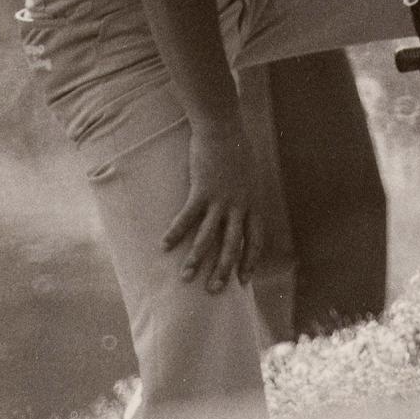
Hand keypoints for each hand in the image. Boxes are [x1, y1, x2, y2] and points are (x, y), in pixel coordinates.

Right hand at [162, 118, 264, 291]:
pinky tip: (164, 246)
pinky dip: (176, 232)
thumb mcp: (248, 175)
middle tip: (213, 291)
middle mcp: (239, 206)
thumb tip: (242, 207)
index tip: (243, 281)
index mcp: (253, 203)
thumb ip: (246, 194)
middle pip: (233, 246)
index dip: (249, 261)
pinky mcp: (202, 190)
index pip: (255, 240)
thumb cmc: (235, 149)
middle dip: (223, 271)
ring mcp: (221, 199)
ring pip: (209, 237)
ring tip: (185, 277)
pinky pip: (187, 217)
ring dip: (196, 259)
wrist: (224, 127)